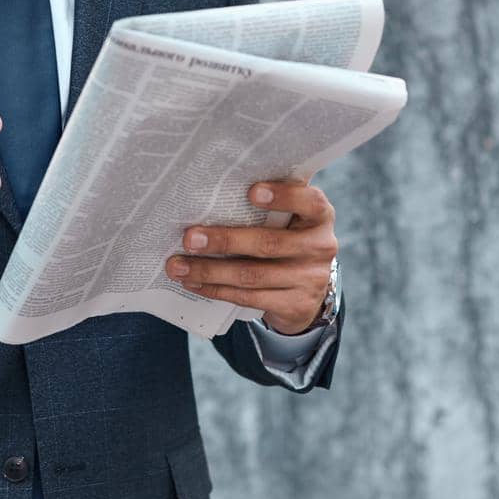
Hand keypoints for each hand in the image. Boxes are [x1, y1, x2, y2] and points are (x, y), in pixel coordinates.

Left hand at [164, 180, 337, 334]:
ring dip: (210, 271)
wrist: (308, 290)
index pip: (309, 202)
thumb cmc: (288, 238)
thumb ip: (269, 207)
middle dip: (224, 240)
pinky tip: (194, 283)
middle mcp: (320, 246)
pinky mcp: (295, 306)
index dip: (283, 196)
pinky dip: (217, 289)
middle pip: (268, 243)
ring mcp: (310, 279)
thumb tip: (213, 194)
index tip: (251, 192)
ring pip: (252, 275)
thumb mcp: (290, 220)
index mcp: (320, 216)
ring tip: (178, 266)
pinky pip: (249, 298)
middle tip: (189, 238)